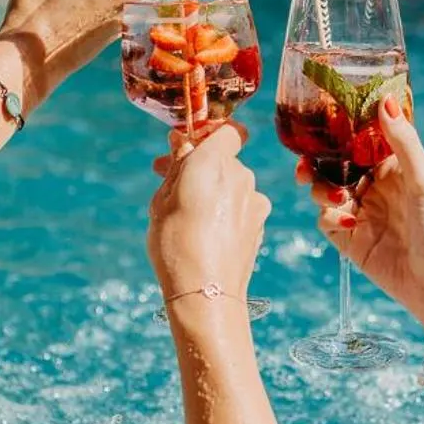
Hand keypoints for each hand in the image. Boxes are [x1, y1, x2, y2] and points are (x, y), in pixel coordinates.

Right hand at [149, 125, 269, 302]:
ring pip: (234, 185)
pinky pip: (242, 207)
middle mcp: (241, 175)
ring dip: (214, 191)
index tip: (188, 147)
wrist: (206, 292)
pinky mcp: (261, 223)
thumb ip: (177, 165)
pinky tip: (208, 233)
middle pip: (226, 159)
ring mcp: (255, 200)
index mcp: (213, 162)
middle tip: (170, 184)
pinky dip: (227, 212)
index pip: (227, 130)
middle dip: (201, 167)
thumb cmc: (176, 244)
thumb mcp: (162, 200)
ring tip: (188, 216)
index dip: (210, 134)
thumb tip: (182, 141)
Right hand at [299, 96, 423, 326]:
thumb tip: (385, 100)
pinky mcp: (350, 240)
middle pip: (333, 165)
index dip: (338, 132)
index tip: (321, 123)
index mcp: (391, 167)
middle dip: (316, 163)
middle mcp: (373, 187)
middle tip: (306, 165)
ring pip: (324, 190)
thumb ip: (402, 141)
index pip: (358, 141)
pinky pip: (326, 221)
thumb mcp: (423, 179)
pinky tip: (349, 224)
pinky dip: (330, 218)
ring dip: (321, 190)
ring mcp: (360, 213)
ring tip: (336, 198)